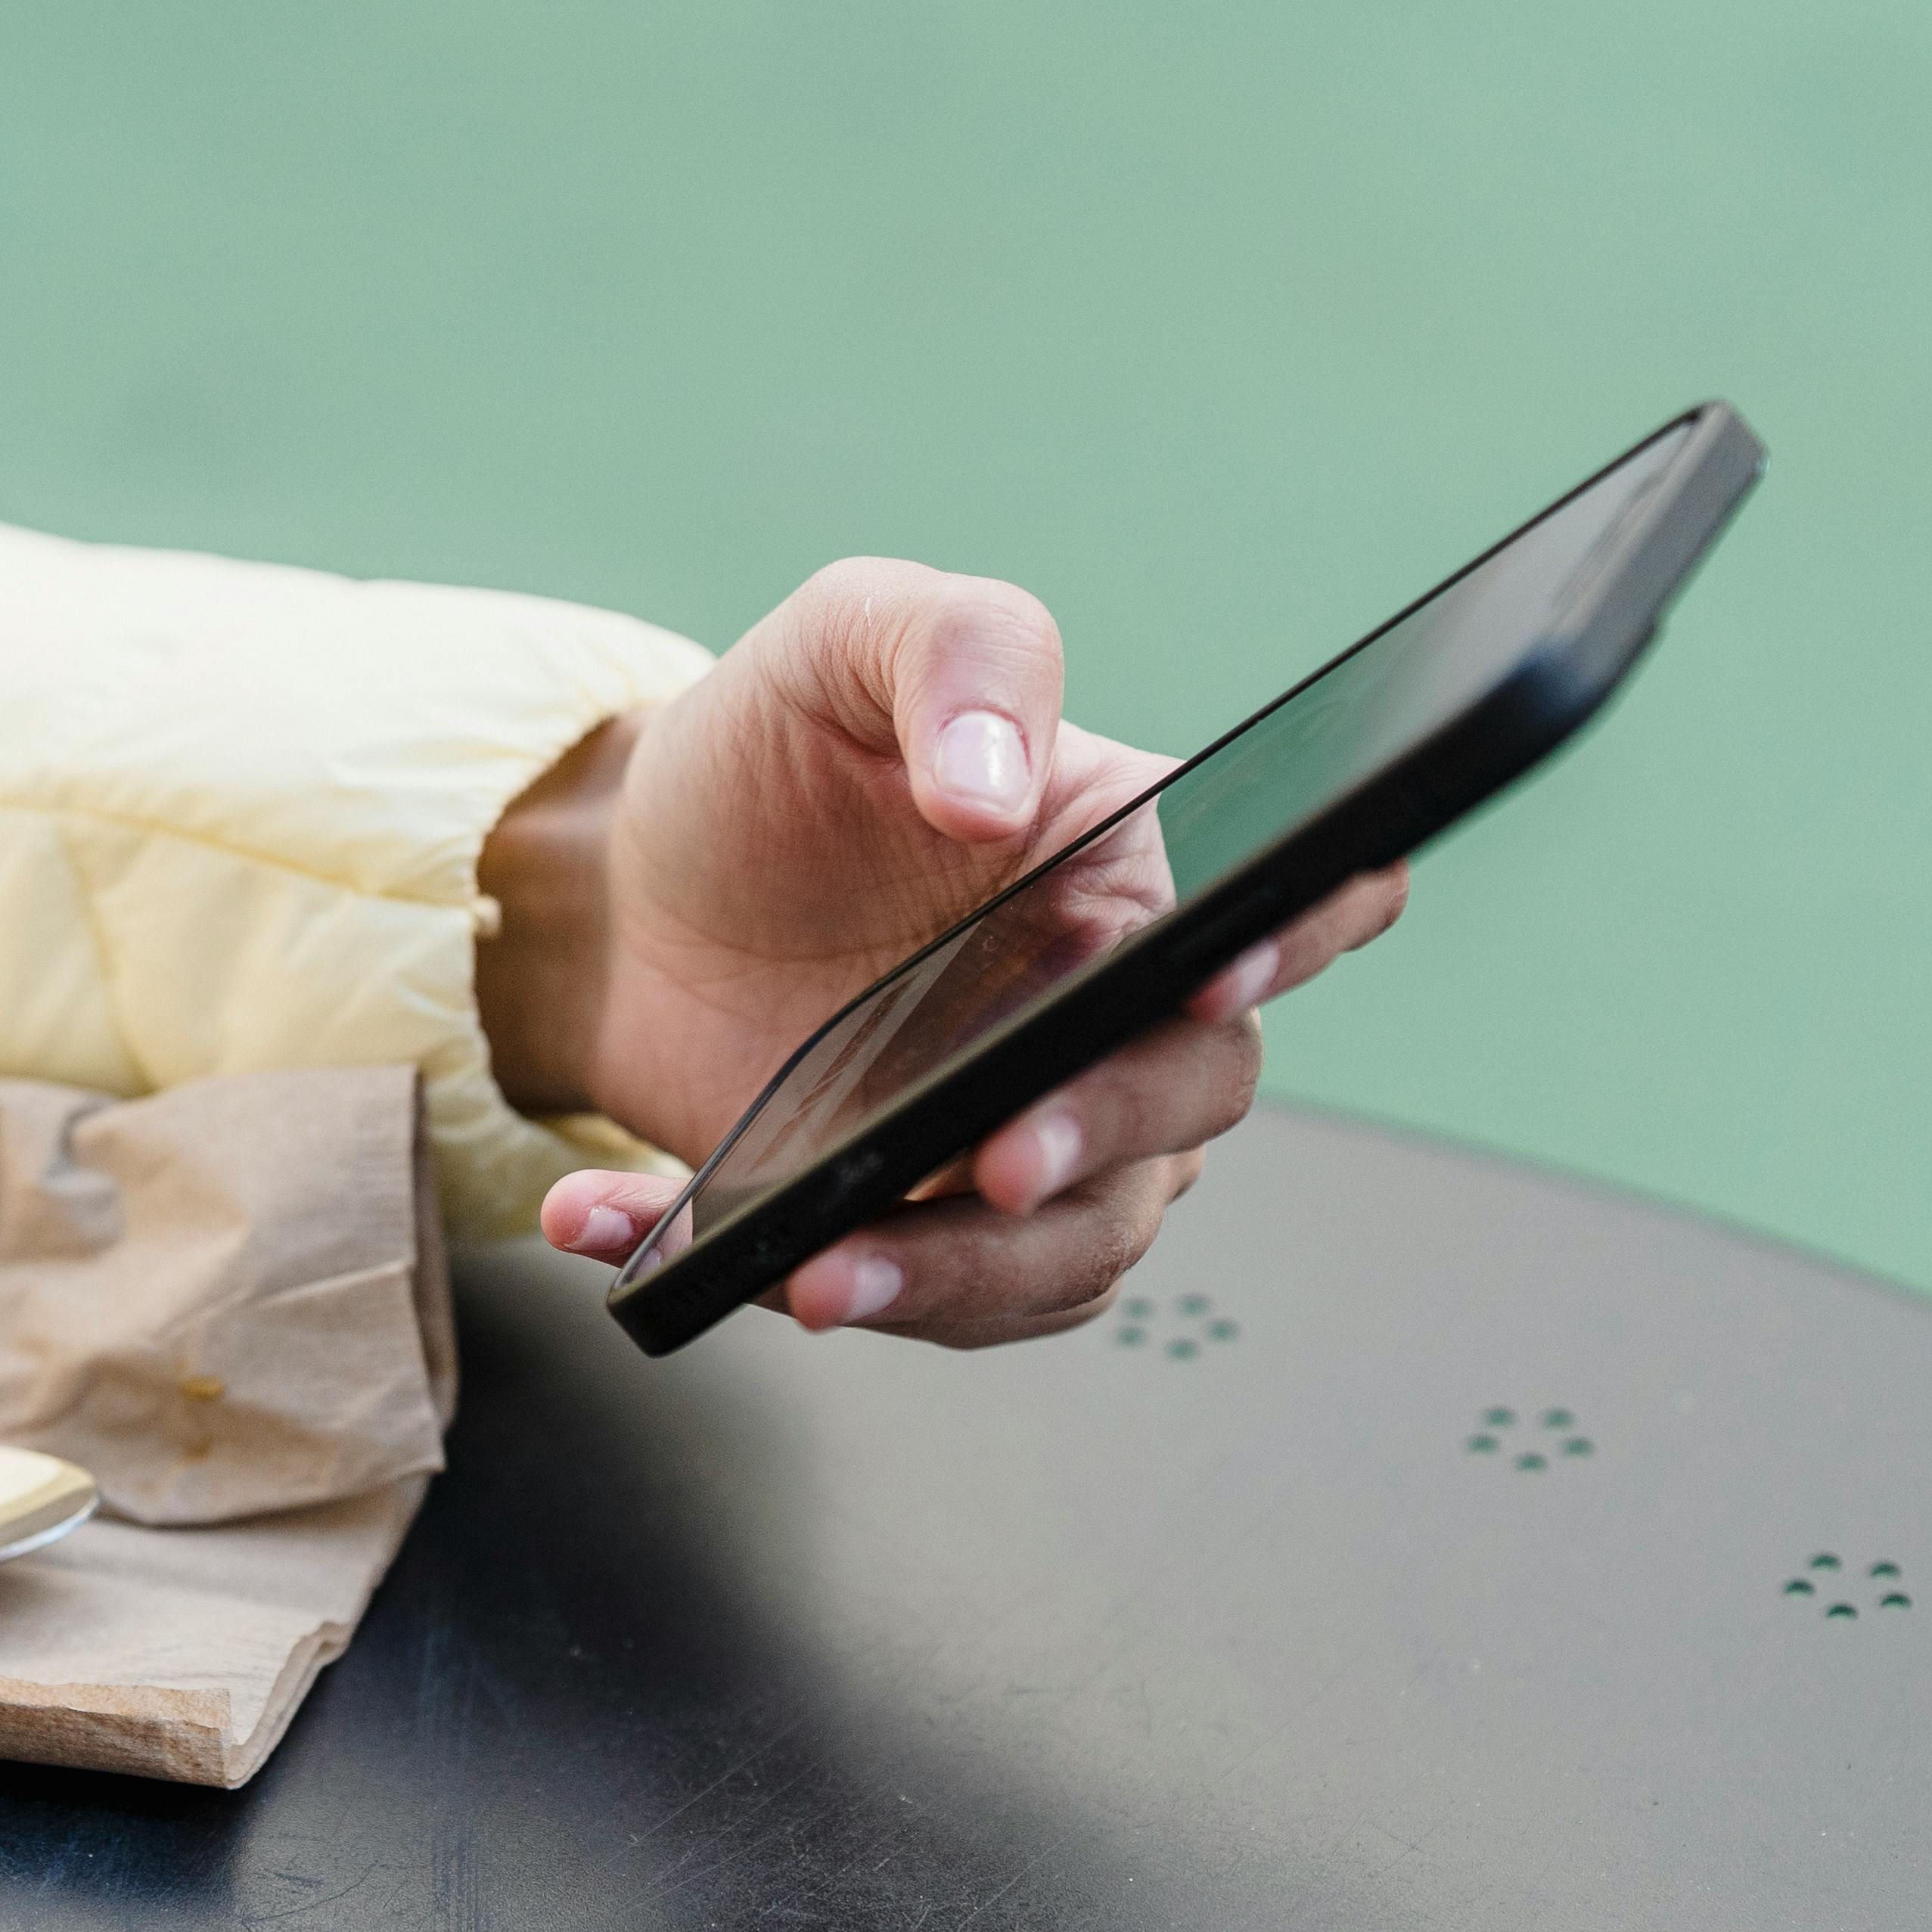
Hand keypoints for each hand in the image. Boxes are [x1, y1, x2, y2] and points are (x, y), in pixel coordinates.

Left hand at [478, 561, 1406, 1347]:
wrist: (635, 887)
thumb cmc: (776, 755)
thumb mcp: (849, 640)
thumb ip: (954, 653)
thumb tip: (992, 783)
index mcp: (1142, 861)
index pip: (1297, 898)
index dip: (1298, 937)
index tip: (1217, 972)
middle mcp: (1118, 1014)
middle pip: (1181, 1107)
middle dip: (1094, 1144)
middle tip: (997, 1159)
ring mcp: (1030, 1133)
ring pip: (1058, 1252)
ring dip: (940, 1275)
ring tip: (807, 1270)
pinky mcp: (927, 1223)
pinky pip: (902, 1292)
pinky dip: (773, 1280)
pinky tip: (633, 1226)